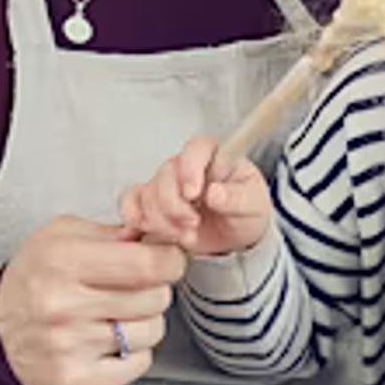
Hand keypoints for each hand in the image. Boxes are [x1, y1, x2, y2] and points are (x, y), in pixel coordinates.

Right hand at [0, 214, 183, 384]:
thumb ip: (112, 233)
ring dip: (143, 323)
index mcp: (62, 260)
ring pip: (151, 331)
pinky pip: (139, 364)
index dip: (169, 260)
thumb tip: (159, 237)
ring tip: (114, 316)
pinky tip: (108, 342)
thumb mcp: (61, 236)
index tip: (165, 260)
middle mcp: (62, 304)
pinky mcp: (76, 379)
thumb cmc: (34, 280)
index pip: (148, 263)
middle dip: (153, 290)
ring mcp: (68, 346)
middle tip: (129, 289)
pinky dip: (132, 354)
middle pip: (155, 297)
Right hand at [115, 137, 272, 260]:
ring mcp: (166, 183)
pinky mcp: (151, 202)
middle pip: (166, 173)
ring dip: (161, 218)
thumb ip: (237, 198)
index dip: (190, 167)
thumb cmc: (246, 212)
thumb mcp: (253, 206)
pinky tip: (146, 230)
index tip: (194, 194)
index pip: (197, 147)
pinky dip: (134, 217)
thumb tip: (216, 192)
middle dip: (175, 205)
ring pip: (148, 192)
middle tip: (193, 224)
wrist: (234, 237)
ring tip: (184, 235)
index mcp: (215, 156)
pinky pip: (131, 202)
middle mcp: (186, 165)